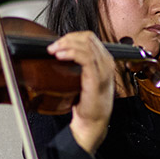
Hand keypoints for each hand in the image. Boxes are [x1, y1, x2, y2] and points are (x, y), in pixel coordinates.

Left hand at [48, 31, 114, 153]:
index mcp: (104, 60)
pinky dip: (71, 53)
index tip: (58, 42)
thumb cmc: (87, 103)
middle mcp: (106, 62)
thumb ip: (77, 64)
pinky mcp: (96, 78)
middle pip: (88, 38)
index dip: (72, 36)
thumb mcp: (82, 78)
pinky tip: (61, 56)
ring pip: (86, 45)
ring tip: (54, 50)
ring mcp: (103, 69)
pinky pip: (85, 58)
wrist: (92, 122)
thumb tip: (60, 51)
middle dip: (67, 38)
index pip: (89, 38)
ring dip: (66, 44)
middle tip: (53, 46)